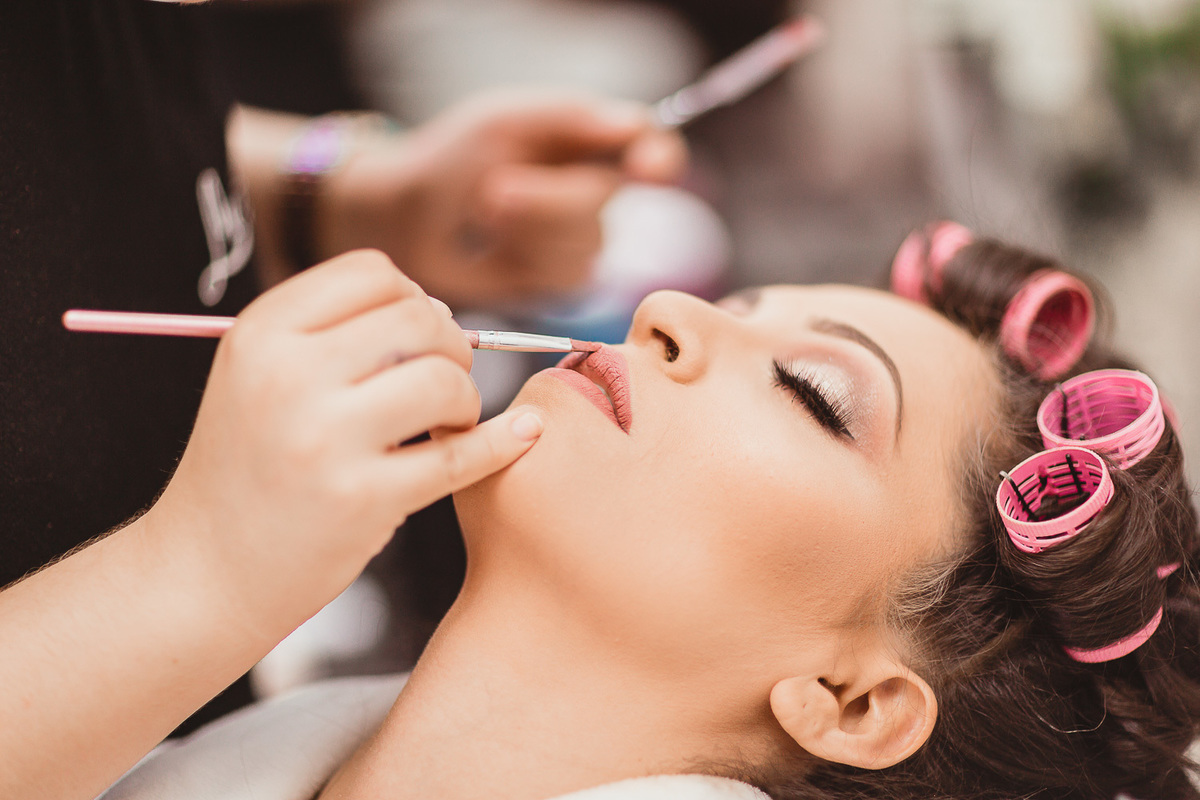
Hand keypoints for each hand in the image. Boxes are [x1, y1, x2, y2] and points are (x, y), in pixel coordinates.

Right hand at [145, 250, 542, 630]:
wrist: (204, 571)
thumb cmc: (247, 467)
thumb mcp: (257, 376)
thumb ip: (332, 333)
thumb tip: (437, 312)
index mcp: (261, 334)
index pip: (372, 272)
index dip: (412, 298)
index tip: (417, 336)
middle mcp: (287, 377)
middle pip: (419, 319)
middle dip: (451, 345)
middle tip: (443, 383)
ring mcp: (324, 440)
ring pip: (445, 381)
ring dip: (465, 401)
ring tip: (446, 424)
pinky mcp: (363, 499)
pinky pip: (462, 455)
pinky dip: (504, 442)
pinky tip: (521, 436)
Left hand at [315, 89, 687, 307]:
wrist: (406, 218)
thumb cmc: (452, 160)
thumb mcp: (502, 122)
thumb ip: (570, 117)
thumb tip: (636, 125)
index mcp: (590, 139)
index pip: (648, 142)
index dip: (659, 155)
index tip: (650, 167)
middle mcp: (596, 190)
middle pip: (605, 197)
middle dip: (546, 198)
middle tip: (492, 193)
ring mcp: (583, 239)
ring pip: (583, 242)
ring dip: (524, 231)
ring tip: (483, 214)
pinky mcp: (563, 283)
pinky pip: (561, 277)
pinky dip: (518, 263)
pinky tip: (492, 249)